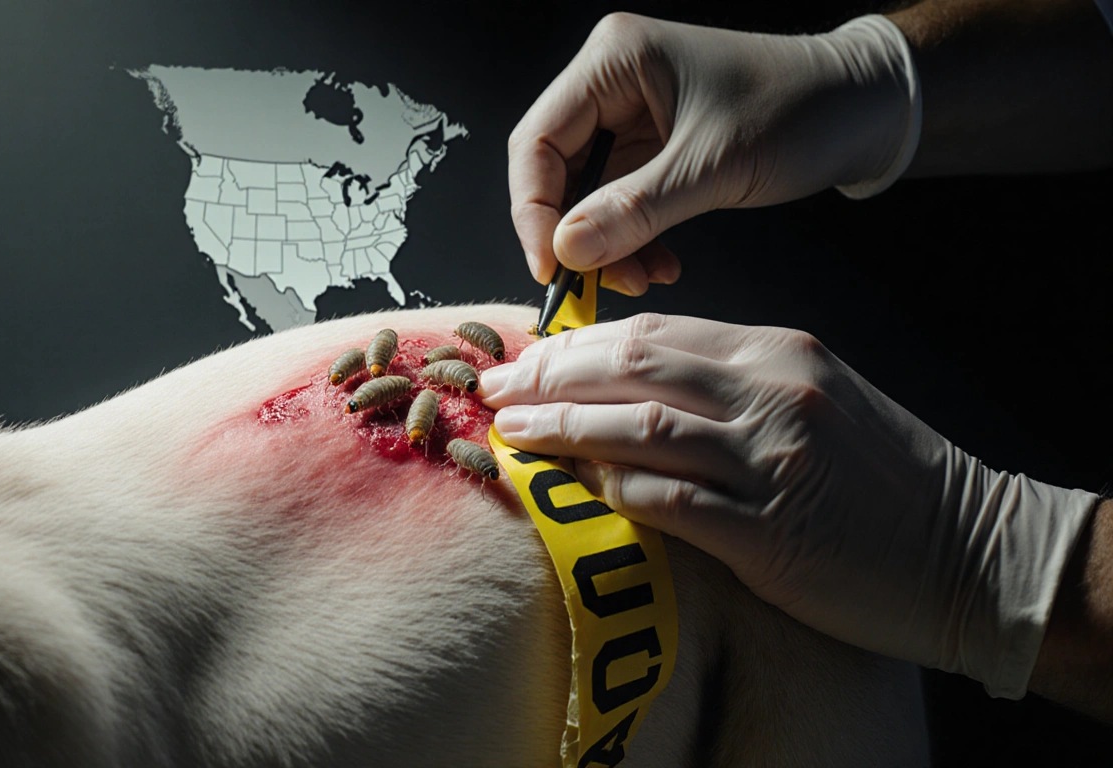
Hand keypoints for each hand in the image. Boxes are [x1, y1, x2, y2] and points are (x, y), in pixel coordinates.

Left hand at [481, 314, 1097, 697]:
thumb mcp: (815, 398)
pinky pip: (673, 502)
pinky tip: (579, 489)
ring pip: (641, 428)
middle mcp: (771, 395)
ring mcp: (772, 462)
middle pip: (634, 368)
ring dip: (564, 430)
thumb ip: (730, 382)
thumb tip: (632, 382)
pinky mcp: (773, 533)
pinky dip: (617, 491)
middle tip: (495, 390)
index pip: (653, 334)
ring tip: (511, 433)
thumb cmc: (884, 475)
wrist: (972, 550)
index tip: (524, 358)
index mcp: (777, 354)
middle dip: (551, 376)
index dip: (575, 345)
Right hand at [508, 13, 919, 293]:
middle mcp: (611, 85)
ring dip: (605, 247)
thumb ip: (634, 210)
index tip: (550, 266)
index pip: (537, 140)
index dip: (533, 209)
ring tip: (641, 281)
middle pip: (553, 171)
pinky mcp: (653, 152)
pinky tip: (661, 266)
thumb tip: (565, 251)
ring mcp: (630, 120)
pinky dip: (632, 242)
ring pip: (586, 198)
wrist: (861, 108)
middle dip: (573, 235)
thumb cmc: (798, 110)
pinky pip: (619, 206)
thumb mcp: (711, 165)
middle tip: (591, 284)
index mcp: (613, 61)